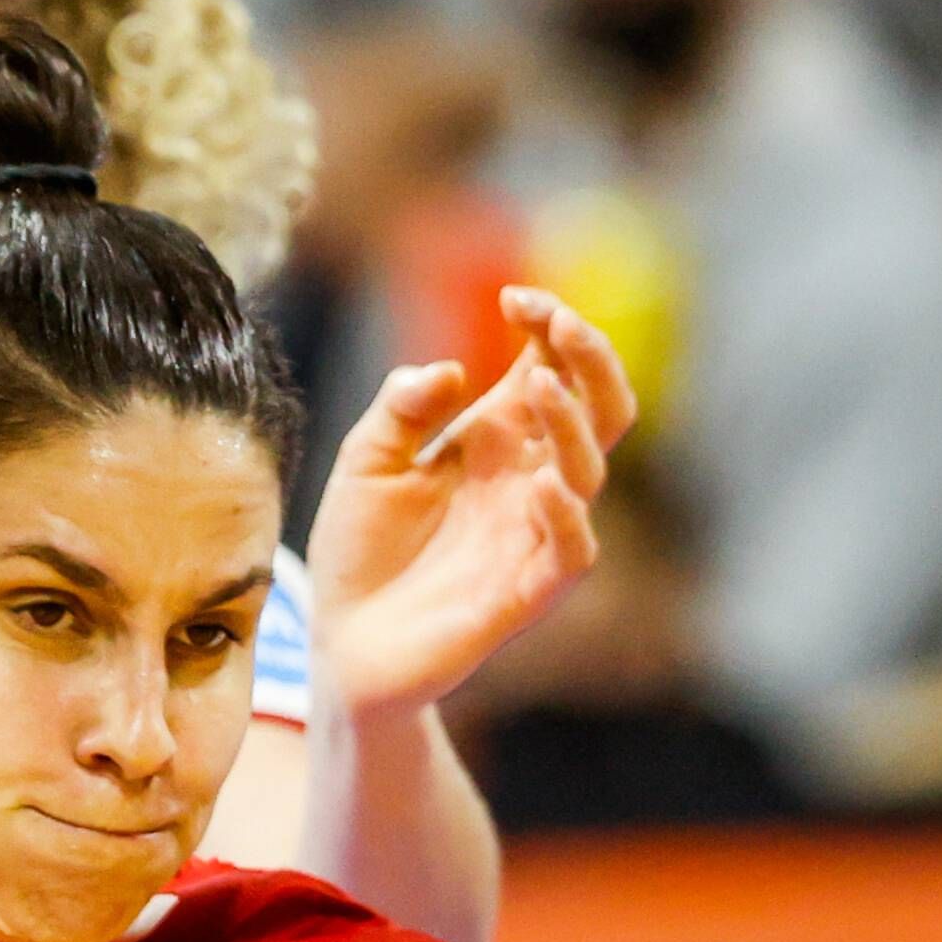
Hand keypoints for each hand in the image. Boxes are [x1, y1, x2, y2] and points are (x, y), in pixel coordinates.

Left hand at [301, 285, 630, 715]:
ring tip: (537, 386)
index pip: (550, 367)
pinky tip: (544, 484)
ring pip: (588, 470)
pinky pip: (571, 553)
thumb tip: (450, 371)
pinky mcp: (526, 592)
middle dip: (590, 359)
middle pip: (598, 409)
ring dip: (571, 423)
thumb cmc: (362, 551)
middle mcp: (527, 479)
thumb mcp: (365, 462)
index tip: (515, 296)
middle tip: (558, 321)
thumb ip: (399, 410)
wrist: (343, 644)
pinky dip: (567, 517)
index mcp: (496, 440)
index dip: (549, 325)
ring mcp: (533, 534)